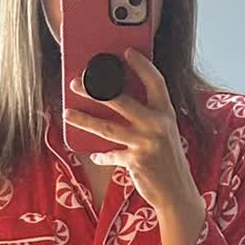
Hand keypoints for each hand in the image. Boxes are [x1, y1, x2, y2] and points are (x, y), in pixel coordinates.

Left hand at [64, 50, 203, 220]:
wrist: (177, 193)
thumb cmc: (168, 160)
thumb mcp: (164, 133)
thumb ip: (148, 117)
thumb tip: (118, 102)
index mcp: (166, 113)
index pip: (155, 81)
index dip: (142, 65)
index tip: (127, 52)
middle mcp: (157, 125)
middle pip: (121, 101)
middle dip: (95, 90)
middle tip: (76, 83)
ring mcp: (146, 143)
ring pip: (107, 127)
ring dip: (84, 119)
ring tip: (68, 113)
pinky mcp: (135, 162)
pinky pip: (111, 155)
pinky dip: (101, 155)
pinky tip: (94, 154)